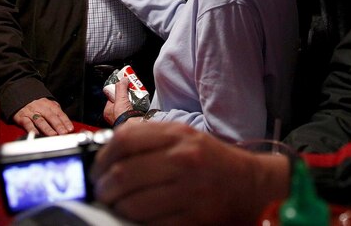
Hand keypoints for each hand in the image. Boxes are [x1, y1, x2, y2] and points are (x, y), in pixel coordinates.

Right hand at [12, 97, 74, 135]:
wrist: (19, 96)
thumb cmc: (37, 105)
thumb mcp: (48, 105)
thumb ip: (56, 113)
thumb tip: (66, 124)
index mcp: (49, 104)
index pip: (59, 113)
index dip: (65, 121)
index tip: (70, 129)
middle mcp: (40, 108)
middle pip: (51, 116)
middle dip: (58, 125)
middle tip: (63, 133)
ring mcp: (31, 112)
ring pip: (40, 120)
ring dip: (47, 128)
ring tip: (53, 135)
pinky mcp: (21, 117)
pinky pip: (27, 123)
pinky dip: (32, 129)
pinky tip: (36, 134)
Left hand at [91, 122, 289, 224]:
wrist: (254, 185)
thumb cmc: (215, 162)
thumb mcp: (186, 137)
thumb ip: (150, 140)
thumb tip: (107, 155)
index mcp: (179, 134)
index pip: (124, 140)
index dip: (102, 157)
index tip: (97, 169)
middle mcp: (184, 159)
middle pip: (123, 174)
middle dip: (104, 188)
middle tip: (101, 193)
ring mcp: (189, 191)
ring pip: (132, 204)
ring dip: (117, 209)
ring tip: (118, 207)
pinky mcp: (194, 218)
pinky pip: (151, 224)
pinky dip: (137, 223)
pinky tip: (138, 218)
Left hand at [103, 76, 137, 124]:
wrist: (133, 126)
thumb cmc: (123, 116)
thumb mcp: (120, 98)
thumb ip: (121, 88)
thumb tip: (123, 80)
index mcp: (108, 112)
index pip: (112, 98)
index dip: (117, 92)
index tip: (122, 87)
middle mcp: (115, 116)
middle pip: (120, 101)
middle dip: (126, 96)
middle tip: (131, 91)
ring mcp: (123, 118)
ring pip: (127, 106)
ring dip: (132, 101)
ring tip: (137, 96)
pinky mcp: (131, 120)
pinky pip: (133, 110)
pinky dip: (137, 106)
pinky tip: (140, 103)